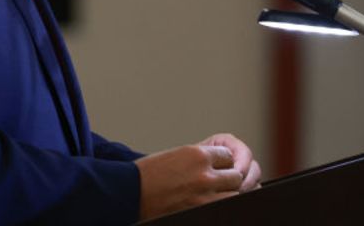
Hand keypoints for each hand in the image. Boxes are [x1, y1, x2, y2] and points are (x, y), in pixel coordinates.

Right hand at [136, 135, 259, 220]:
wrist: (129, 192)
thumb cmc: (147, 175)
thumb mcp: (174, 157)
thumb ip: (197, 160)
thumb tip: (214, 167)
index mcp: (197, 154)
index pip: (227, 157)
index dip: (222, 164)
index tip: (216, 170)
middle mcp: (204, 173)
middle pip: (235, 175)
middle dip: (228, 180)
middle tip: (217, 184)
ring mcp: (204, 194)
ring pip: (234, 193)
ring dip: (227, 194)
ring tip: (214, 195)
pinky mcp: (200, 210)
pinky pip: (223, 206)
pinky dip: (218, 203)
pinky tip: (209, 202)